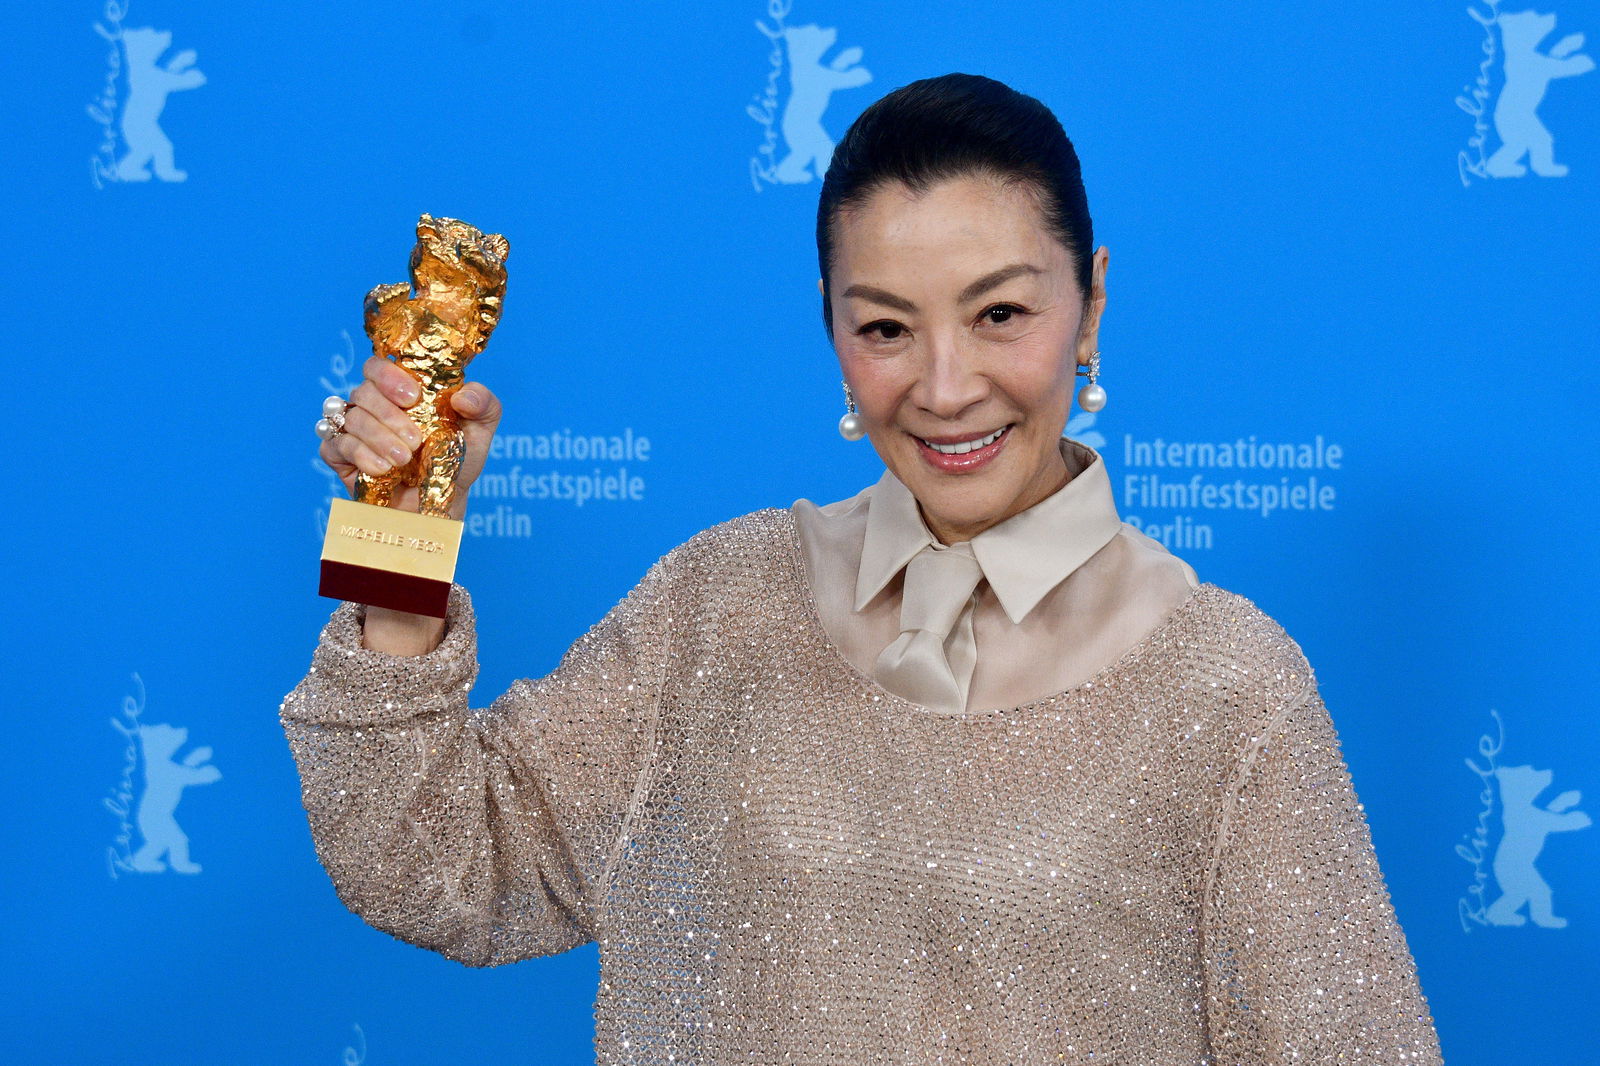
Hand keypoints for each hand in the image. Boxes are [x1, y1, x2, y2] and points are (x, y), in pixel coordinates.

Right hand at [318, 355, 502, 518]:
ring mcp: (353, 430)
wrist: (442, 502)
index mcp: (400, 389)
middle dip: (389, 416)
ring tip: (404, 459)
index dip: (389, 376)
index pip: (377, 366)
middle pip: (363, 392)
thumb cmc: (456, 460)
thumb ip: (484, 404)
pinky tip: (382, 469)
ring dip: (378, 438)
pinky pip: (334, 445)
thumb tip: (463, 397)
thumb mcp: (480, 429)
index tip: (412, 397)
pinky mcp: (340, 457)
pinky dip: (360, 455)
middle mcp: (372, 405)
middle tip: (416, 440)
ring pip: (350, 418)